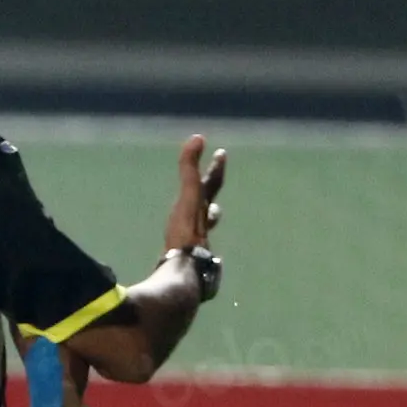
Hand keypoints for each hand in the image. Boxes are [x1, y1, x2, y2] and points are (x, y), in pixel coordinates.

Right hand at [164, 135, 225, 253]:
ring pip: (204, 223)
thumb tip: (197, 137)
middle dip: (211, 187)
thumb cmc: (186, 232)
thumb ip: (189, 167)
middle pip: (210, 201)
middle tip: (216, 176)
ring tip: (208, 212)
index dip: (215, 168)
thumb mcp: (188, 196)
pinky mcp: (185, 257)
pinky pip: (190, 243)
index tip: (221, 154)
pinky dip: (191, 238)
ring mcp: (196, 241)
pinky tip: (189, 246)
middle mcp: (202, 222)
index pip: (210, 184)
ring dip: (206, 215)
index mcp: (201, 208)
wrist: (185, 269)